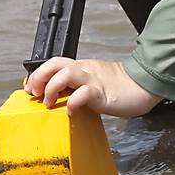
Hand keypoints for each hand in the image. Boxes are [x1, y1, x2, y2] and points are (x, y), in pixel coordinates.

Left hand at [24, 57, 161, 116]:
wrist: (144, 86)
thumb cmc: (121, 87)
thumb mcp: (95, 82)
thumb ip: (80, 86)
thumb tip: (62, 97)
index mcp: (83, 67)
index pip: (54, 63)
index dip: (38, 74)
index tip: (30, 88)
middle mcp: (86, 70)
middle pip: (55, 63)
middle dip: (39, 78)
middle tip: (35, 94)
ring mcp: (94, 80)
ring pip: (65, 74)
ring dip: (51, 89)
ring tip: (50, 103)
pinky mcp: (103, 92)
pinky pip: (83, 93)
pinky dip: (72, 102)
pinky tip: (71, 112)